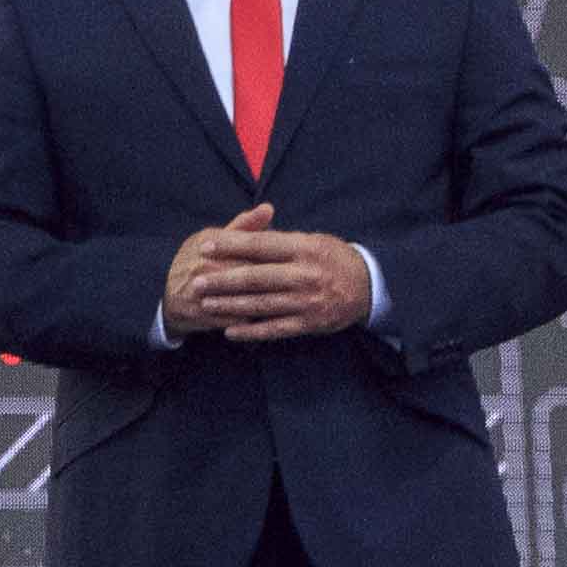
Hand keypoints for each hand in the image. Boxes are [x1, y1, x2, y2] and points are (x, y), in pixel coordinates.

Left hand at [164, 204, 371, 342]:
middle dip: (222, 279)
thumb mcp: (312, 240)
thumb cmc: (334, 257)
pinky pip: (275, 329)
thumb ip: (280, 240)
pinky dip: (251, 331)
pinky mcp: (309, 324)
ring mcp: (306, 301)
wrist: (370, 286)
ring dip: (230, 305)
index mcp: (304, 248)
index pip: (260, 245)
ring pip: (261, 304)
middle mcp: (304, 275)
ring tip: (206, 303)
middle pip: (256, 277)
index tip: (206, 246)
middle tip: (196, 280)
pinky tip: (230, 332)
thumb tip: (244, 234)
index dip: (231, 245)